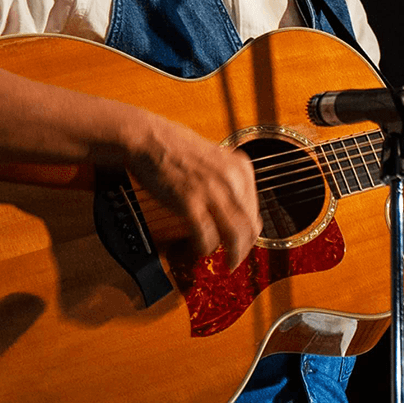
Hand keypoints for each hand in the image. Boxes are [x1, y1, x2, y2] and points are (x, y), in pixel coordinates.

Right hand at [127, 115, 260, 270]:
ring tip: (226, 263)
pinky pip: (207, 237)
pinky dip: (206, 248)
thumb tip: (235, 210)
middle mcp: (232, 180)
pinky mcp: (191, 203)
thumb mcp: (215, 159)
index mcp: (241, 168)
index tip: (244, 242)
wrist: (148, 139)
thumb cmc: (176, 148)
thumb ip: (228, 181)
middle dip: (244, 248)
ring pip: (235, 235)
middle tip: (236, 259)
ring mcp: (212, 192)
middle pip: (249, 226)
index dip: (250, 232)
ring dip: (232, 255)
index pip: (255, 210)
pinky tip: (201, 249)